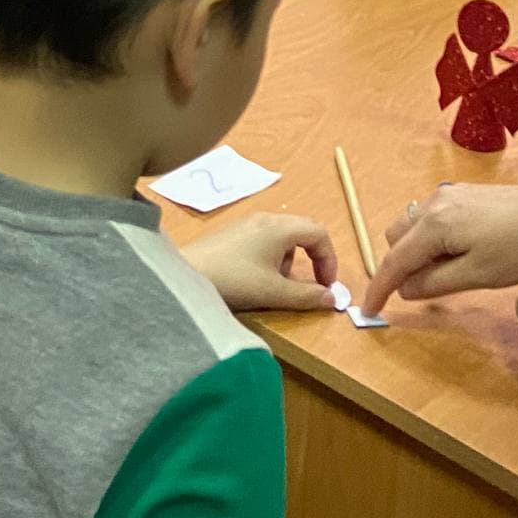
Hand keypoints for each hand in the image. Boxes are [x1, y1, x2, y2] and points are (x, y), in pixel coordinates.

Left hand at [184, 213, 337, 312]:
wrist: (185, 275)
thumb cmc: (234, 281)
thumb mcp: (274, 293)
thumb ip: (307, 296)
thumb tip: (332, 298)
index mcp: (279, 227)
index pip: (319, 233)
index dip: (329, 259)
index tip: (327, 286)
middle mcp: (265, 218)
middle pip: (302, 231)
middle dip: (311, 260)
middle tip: (307, 286)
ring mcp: (247, 223)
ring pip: (283, 237)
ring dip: (289, 261)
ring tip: (273, 284)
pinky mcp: (233, 233)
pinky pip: (264, 240)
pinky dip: (271, 258)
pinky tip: (253, 278)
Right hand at [361, 180, 517, 316]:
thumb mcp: (476, 275)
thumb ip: (434, 283)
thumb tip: (405, 289)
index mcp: (433, 225)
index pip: (393, 261)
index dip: (379, 288)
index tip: (369, 310)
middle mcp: (434, 203)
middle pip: (396, 238)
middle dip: (399, 266)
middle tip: (423, 291)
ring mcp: (449, 194)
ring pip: (413, 226)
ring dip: (416, 251)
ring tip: (445, 274)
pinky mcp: (465, 193)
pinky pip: (432, 218)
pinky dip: (431, 238)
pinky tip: (459, 253)